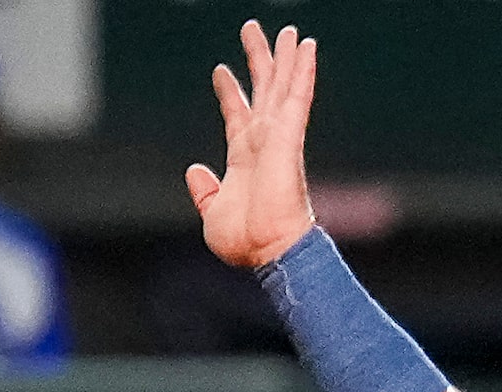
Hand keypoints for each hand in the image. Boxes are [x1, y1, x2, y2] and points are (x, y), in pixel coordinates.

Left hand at [185, 20, 316, 268]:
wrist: (270, 252)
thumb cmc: (246, 242)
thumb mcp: (212, 214)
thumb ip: (204, 191)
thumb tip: (195, 171)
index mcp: (244, 158)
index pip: (237, 115)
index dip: (229, 92)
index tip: (222, 71)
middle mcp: (262, 142)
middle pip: (262, 91)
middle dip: (259, 60)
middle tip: (253, 29)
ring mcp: (277, 137)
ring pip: (282, 86)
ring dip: (285, 57)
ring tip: (289, 30)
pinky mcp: (289, 137)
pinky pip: (298, 96)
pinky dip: (302, 71)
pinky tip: (307, 47)